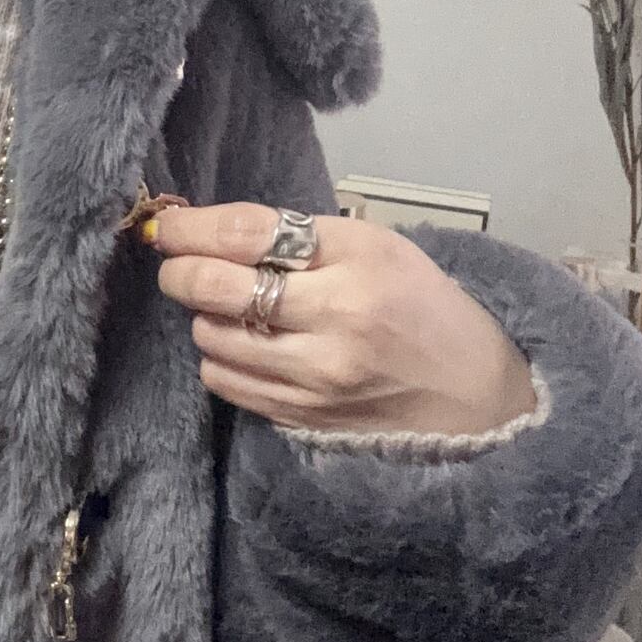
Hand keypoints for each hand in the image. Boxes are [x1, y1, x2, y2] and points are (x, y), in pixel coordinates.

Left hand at [143, 203, 539, 436]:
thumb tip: (205, 228)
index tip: (165, 224)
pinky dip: (221, 358)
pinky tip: (246, 346)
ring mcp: (315, 376)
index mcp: (358, 261)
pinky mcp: (302, 416)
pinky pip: (224, 381)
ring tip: (233, 309)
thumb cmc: (420, 305)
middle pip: (213, 288)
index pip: (247, 235)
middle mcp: (335, 319)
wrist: (476, 395)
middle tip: (179, 264)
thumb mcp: (375, 247)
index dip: (190, 227)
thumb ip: (296, 235)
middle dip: (179, 271)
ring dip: (205, 317)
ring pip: (210, 337)